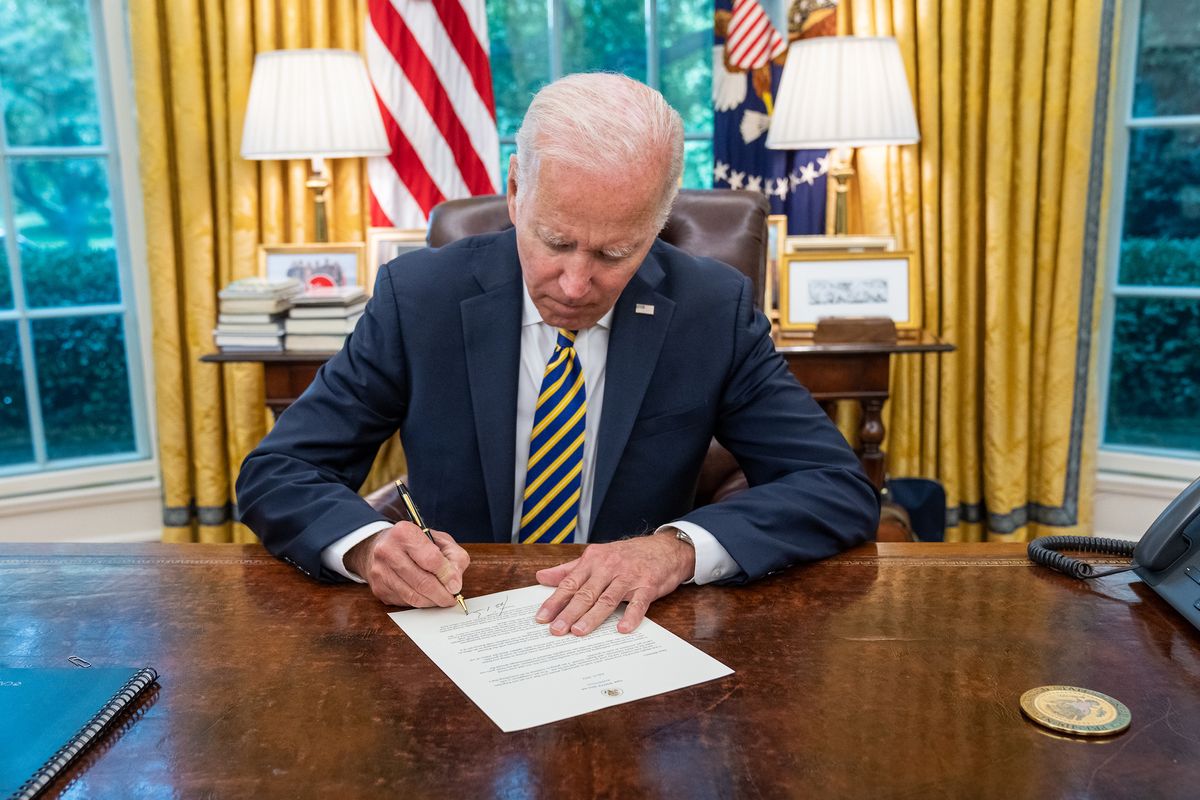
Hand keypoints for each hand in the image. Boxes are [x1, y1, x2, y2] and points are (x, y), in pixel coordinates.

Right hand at [344, 522, 469, 607]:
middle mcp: (388, 550)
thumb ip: (454, 557)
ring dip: (432, 601)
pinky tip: (426, 597)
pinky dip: (420, 603)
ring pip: (413, 596)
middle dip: (441, 594)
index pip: (431, 559)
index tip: (455, 585)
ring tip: (442, 599)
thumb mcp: (440, 540)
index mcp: (404, 533)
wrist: (383, 547)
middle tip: (451, 598)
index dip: (447, 575)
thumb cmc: (416, 543)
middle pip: (422, 581)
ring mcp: (381, 571)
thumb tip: (455, 583)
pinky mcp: (379, 588)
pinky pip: (404, 602)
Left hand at [533, 531, 694, 635]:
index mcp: (594, 560)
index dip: (555, 601)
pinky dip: (631, 616)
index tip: (542, 617)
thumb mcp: (596, 557)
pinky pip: (639, 603)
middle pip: (586, 593)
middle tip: (556, 629)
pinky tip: (622, 628)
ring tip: (579, 631)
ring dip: (593, 616)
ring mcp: (629, 577)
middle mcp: (609, 567)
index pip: (570, 583)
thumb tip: (542, 577)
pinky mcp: (648, 586)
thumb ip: (569, 569)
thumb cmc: (627, 555)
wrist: (665, 548)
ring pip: (608, 599)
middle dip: (570, 612)